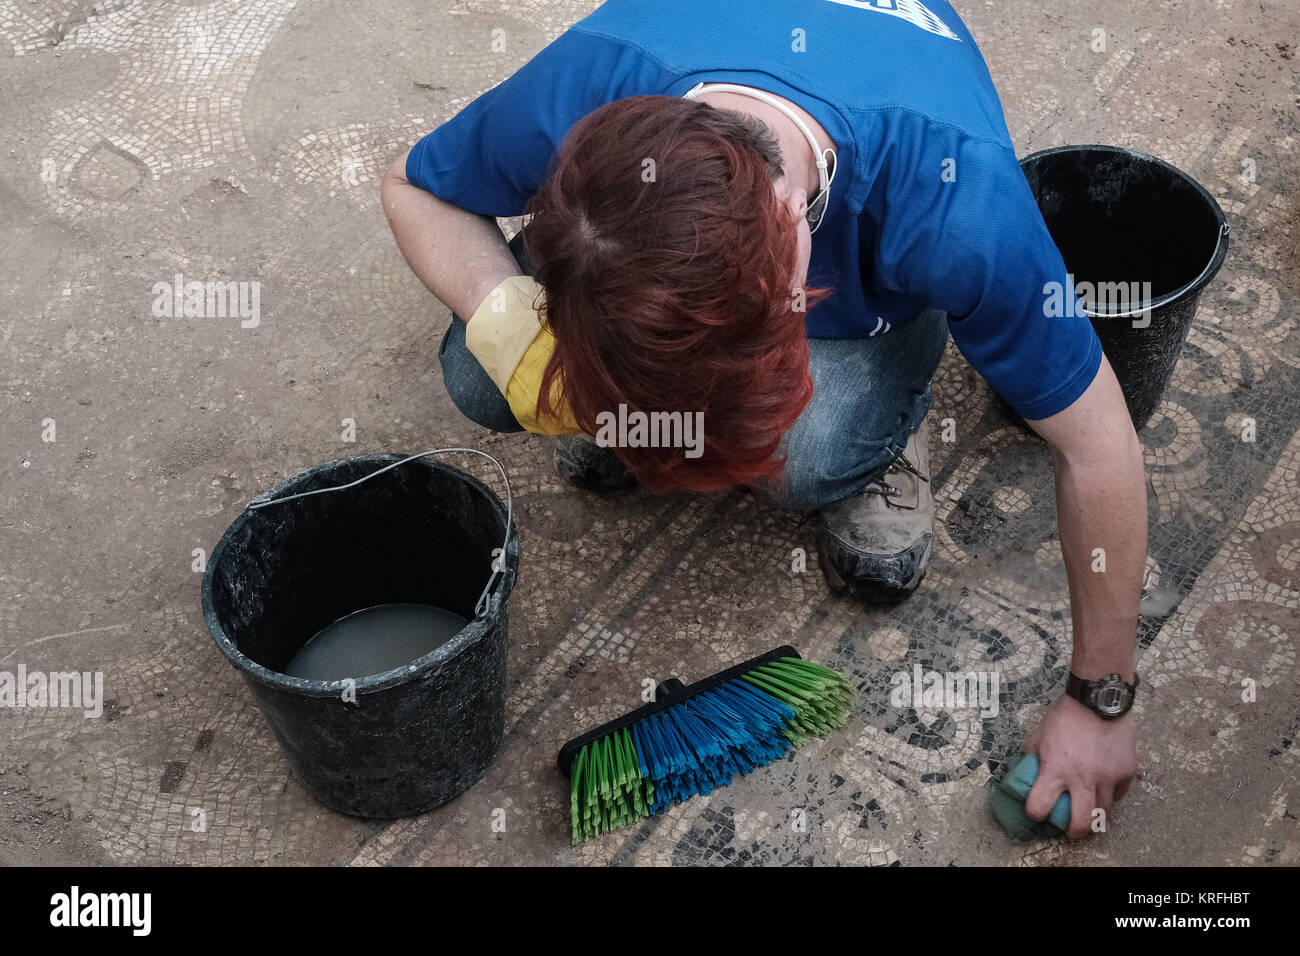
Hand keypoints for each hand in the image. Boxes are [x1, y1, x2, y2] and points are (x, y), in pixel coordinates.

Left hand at [1023, 693, 1136, 837]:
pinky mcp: (1126, 773)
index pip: (1040, 806)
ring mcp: (1108, 777)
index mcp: (1056, 769)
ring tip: (1089, 812)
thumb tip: (1028, 774)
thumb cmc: (1065, 717)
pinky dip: (1110, 797)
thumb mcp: (1039, 735)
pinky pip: (1119, 796)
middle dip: (1074, 832)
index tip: (1037, 810)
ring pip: (1105, 814)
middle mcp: (1083, 778)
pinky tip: (1103, 789)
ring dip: (1095, 817)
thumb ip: (1034, 758)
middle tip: (1071, 829)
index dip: (1035, 812)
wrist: (1099, 700)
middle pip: (1081, 824)